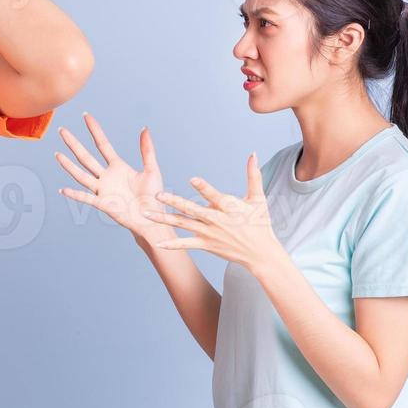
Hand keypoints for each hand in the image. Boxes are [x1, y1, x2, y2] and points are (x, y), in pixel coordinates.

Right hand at [56, 113, 166, 241]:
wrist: (152, 218)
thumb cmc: (153, 196)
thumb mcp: (152, 170)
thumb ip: (147, 150)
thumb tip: (145, 129)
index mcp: (118, 167)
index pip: (102, 144)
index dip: (95, 130)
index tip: (86, 116)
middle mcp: (106, 176)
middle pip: (86, 157)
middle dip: (74, 143)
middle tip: (62, 130)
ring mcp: (103, 190)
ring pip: (82, 175)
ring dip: (69, 165)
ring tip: (57, 154)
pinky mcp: (103, 204)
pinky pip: (86, 198)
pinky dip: (75, 194)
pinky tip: (63, 190)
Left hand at [146, 154, 286, 273]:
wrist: (260, 253)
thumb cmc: (260, 223)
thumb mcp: (258, 198)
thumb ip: (253, 175)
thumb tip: (253, 154)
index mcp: (229, 207)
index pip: (214, 196)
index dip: (204, 188)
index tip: (193, 179)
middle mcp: (216, 220)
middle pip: (192, 210)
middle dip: (174, 202)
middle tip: (157, 195)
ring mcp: (209, 233)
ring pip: (183, 224)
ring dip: (164, 219)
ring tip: (146, 214)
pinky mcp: (206, 244)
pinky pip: (186, 244)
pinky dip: (172, 244)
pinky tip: (157, 242)